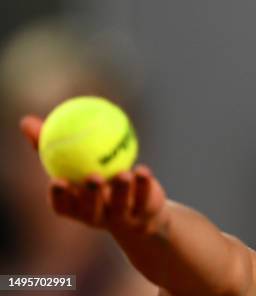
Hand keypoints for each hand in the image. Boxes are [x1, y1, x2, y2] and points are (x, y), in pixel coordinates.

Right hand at [19, 115, 167, 234]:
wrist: (140, 207)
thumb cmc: (100, 178)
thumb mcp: (78, 162)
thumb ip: (53, 146)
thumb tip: (27, 122)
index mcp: (78, 208)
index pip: (63, 207)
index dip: (59, 197)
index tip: (57, 180)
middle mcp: (98, 216)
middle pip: (91, 210)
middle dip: (91, 196)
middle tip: (93, 176)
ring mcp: (123, 218)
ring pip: (121, 206)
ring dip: (122, 190)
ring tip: (124, 173)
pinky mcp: (145, 214)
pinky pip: (145, 200)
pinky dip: (144, 185)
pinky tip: (143, 171)